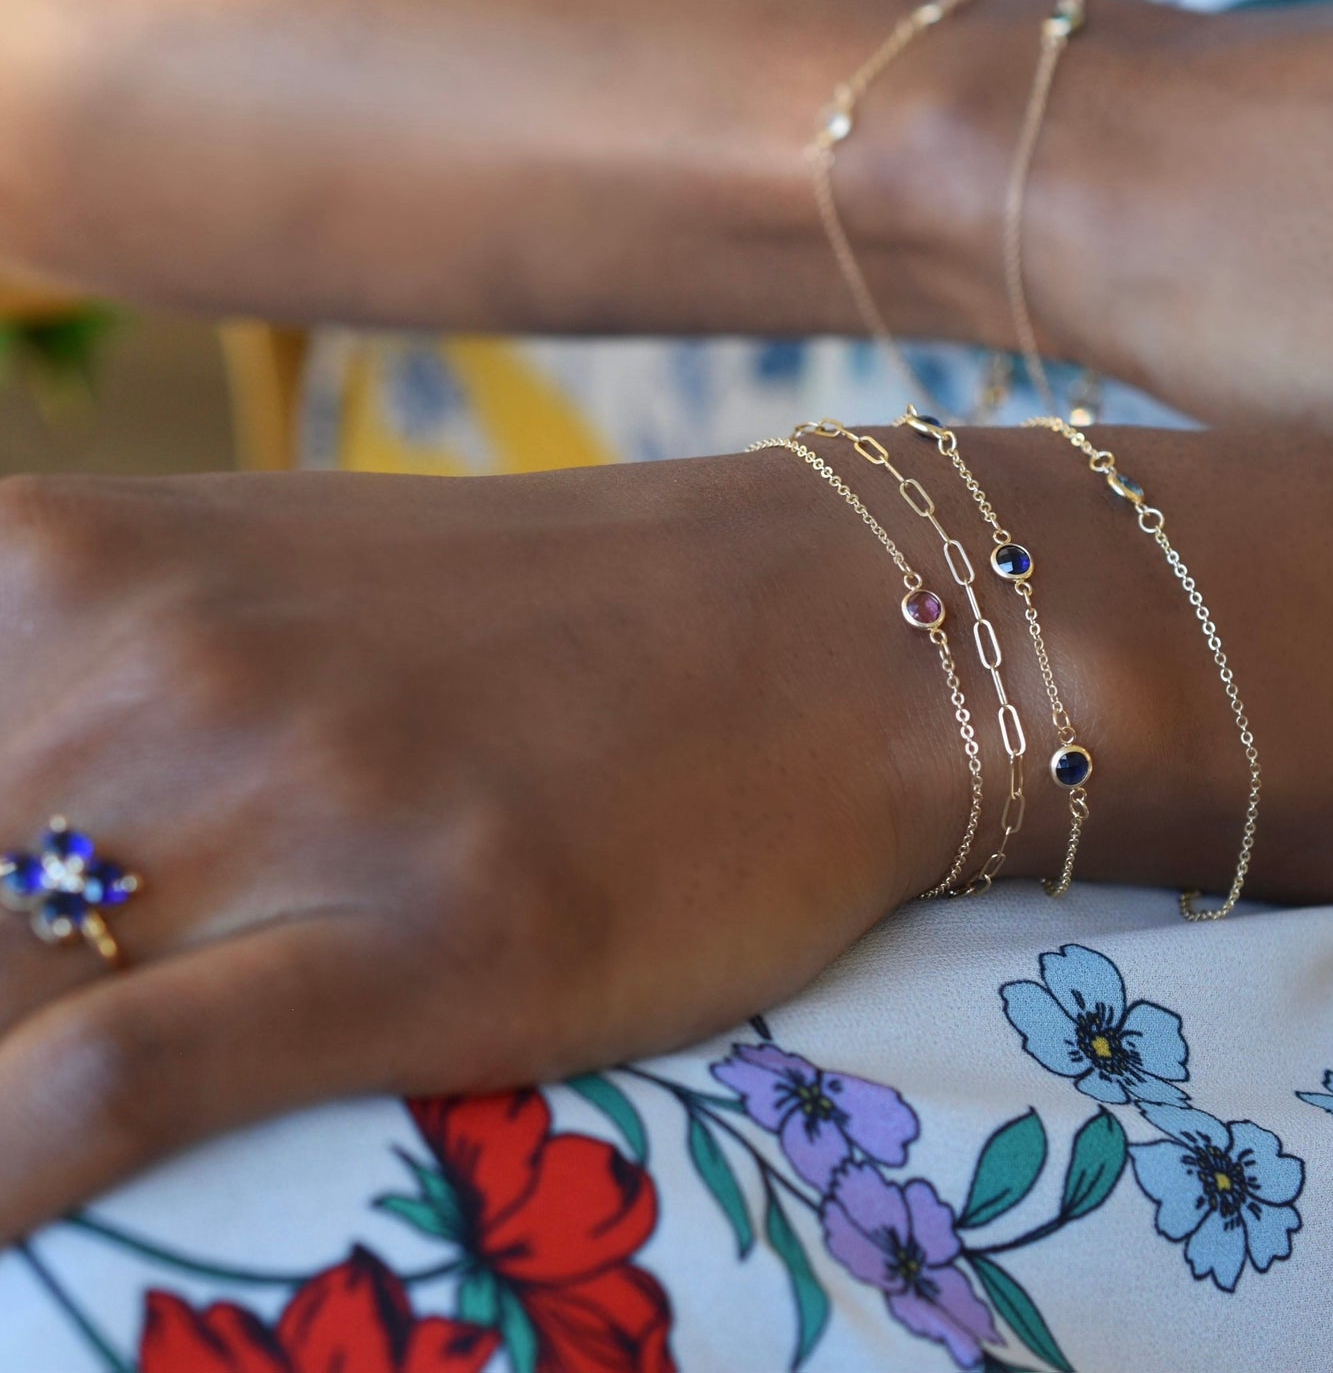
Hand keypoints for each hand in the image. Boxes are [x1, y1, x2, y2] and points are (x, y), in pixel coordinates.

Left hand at [0, 456, 950, 1242]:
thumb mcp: (260, 590)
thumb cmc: (540, 620)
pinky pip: (113, 1089)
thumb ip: (68, 682)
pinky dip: (7, 1177)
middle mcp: (154, 657)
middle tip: (30, 1008)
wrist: (818, 626)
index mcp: (73, 556)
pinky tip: (12, 1209)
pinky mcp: (431, 935)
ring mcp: (296, 795)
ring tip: (28, 1125)